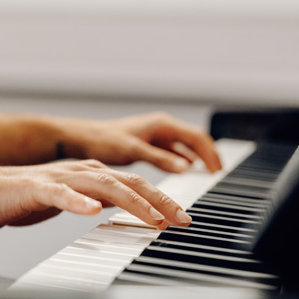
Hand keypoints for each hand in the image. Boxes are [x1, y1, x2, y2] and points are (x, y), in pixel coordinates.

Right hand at [0, 159, 191, 230]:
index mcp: (91, 175)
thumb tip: (127, 206)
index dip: (161, 200)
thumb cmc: (28, 198)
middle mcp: (81, 171)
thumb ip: (99, 199)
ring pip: (102, 184)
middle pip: (128, 182)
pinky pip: (60, 193)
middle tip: (181, 219)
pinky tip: (92, 210)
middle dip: (159, 200)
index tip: (182, 218)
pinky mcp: (37, 188)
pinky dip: (78, 201)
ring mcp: (60, 177)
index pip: (134, 185)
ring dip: (130, 201)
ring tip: (152, 217)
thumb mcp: (74, 199)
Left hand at [56, 111, 220, 173]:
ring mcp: (154, 135)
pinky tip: (182, 170)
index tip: (217, 171)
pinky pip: (171, 151)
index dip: (210, 154)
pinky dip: (181, 160)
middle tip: (217, 173)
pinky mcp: (147, 144)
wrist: (81, 138)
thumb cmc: (103, 140)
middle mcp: (160, 127)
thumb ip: (160, 158)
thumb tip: (186, 167)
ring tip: (206, 173)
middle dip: (208, 155)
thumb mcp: (134, 151)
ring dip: (196, 157)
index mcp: (161, 125)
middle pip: (194, 139)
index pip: (197, 137)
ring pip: (184, 145)